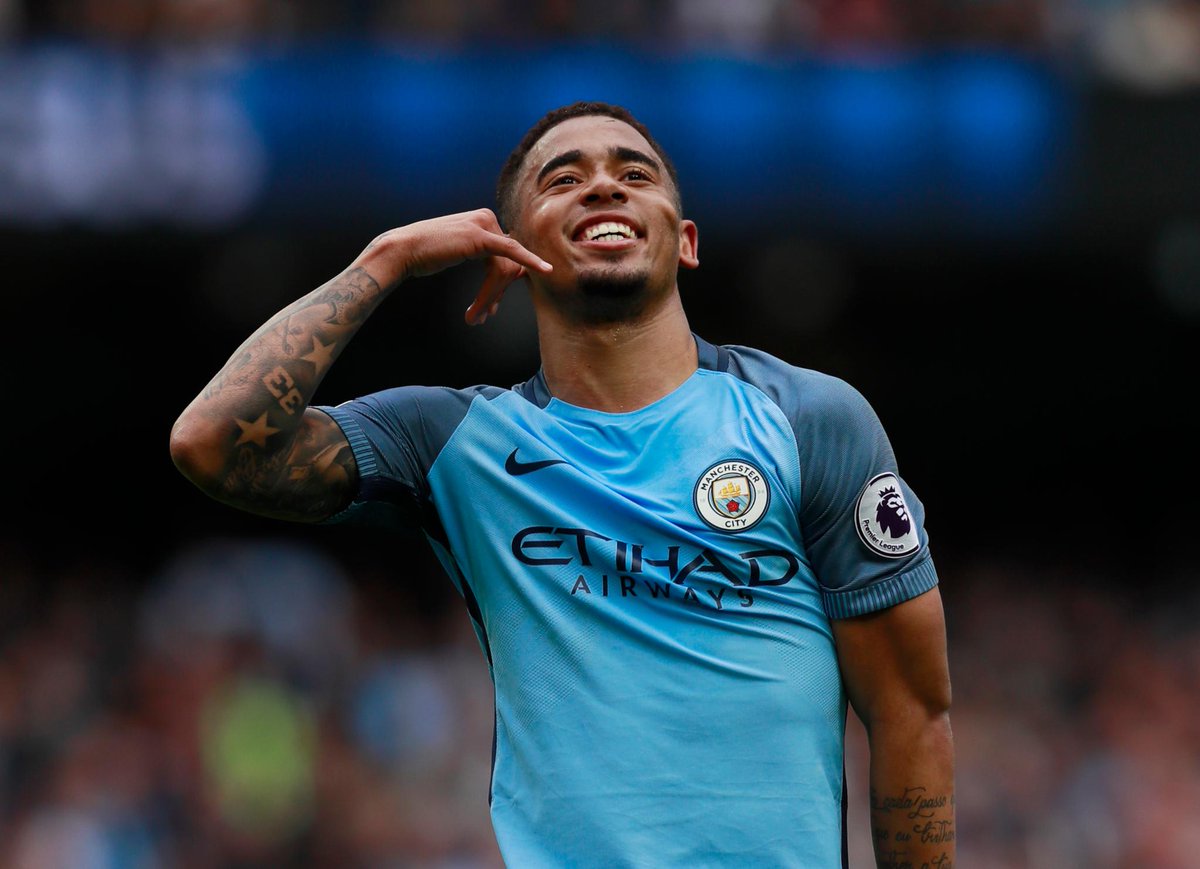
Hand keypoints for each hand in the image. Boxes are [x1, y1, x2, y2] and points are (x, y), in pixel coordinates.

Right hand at [362, 209, 551, 325]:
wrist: (403, 250)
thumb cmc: (424, 254)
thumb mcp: (458, 251)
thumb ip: (481, 254)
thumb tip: (504, 269)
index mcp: (483, 219)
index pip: (506, 254)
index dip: (503, 282)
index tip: (494, 305)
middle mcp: (487, 217)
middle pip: (508, 261)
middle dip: (498, 292)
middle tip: (485, 315)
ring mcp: (484, 224)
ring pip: (505, 266)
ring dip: (492, 295)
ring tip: (477, 316)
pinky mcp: (481, 235)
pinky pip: (511, 252)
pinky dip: (529, 263)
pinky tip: (545, 271)